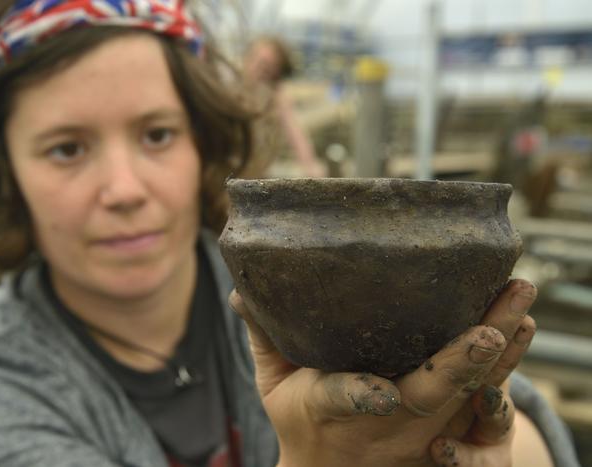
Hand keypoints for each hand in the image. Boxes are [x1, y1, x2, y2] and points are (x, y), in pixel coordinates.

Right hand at [228, 279, 537, 466]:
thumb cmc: (299, 415)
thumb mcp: (273, 380)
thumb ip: (264, 335)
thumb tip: (242, 289)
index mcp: (327, 407)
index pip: (344, 402)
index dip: (362, 397)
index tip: (383, 393)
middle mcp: (379, 425)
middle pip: (426, 398)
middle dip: (460, 362)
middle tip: (491, 324)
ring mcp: (416, 430)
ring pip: (464, 396)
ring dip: (496, 355)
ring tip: (517, 304)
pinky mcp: (442, 426)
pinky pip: (479, 397)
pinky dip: (503, 364)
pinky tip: (520, 325)